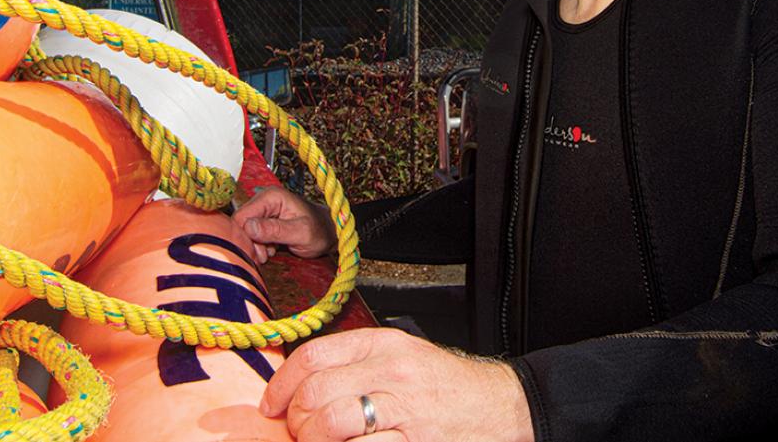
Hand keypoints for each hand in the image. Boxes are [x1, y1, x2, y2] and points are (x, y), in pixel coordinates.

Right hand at [234, 185, 337, 264]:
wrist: (328, 233)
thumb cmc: (320, 231)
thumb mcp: (301, 233)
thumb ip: (275, 230)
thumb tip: (249, 227)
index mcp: (271, 197)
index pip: (241, 216)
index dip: (245, 236)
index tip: (259, 252)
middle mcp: (264, 200)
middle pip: (241, 224)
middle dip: (250, 243)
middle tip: (265, 256)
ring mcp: (264, 210)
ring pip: (245, 231)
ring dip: (255, 246)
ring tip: (270, 253)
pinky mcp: (265, 220)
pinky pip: (251, 234)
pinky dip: (258, 245)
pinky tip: (270, 250)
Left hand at [260, 327, 533, 441]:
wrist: (505, 409)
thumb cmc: (450, 390)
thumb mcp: (405, 359)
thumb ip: (357, 365)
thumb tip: (301, 388)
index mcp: (385, 345)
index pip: (314, 355)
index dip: (282, 385)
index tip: (272, 406)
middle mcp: (393, 372)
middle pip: (316, 392)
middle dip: (296, 420)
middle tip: (298, 433)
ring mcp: (405, 410)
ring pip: (331, 423)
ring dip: (313, 441)